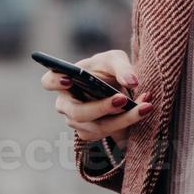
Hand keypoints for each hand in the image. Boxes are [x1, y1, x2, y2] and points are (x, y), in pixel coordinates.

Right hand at [39, 49, 153, 148]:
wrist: (116, 87)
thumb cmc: (107, 69)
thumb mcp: (115, 59)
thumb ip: (122, 67)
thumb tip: (132, 82)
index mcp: (64, 79)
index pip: (48, 81)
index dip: (55, 81)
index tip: (69, 79)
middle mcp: (66, 103)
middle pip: (76, 112)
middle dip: (100, 108)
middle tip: (122, 99)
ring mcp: (76, 122)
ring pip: (96, 127)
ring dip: (123, 119)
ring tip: (145, 106)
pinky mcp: (90, 134)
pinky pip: (108, 133)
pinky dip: (128, 123)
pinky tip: (143, 110)